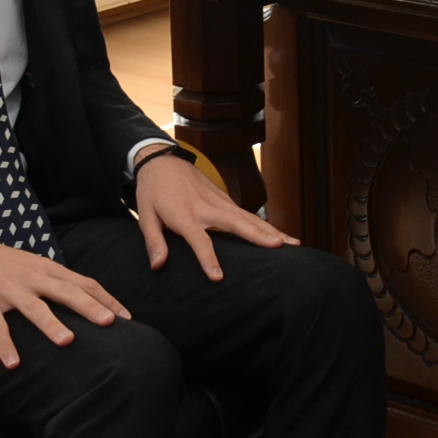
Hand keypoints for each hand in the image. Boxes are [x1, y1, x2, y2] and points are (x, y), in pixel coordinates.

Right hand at [0, 226, 127, 370]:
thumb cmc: (3, 263)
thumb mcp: (34, 266)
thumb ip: (57, 281)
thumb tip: (86, 298)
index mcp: (47, 269)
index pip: (84, 282)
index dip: (106, 299)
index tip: (127, 318)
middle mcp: (32, 278)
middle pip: (66, 291)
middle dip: (88, 307)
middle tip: (109, 324)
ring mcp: (9, 290)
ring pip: (34, 308)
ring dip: (50, 324)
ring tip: (67, 342)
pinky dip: (4, 345)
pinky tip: (13, 364)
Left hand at [132, 151, 296, 280]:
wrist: (161, 160)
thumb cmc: (152, 191)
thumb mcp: (144, 216)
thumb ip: (153, 241)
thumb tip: (158, 266)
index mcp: (184, 214)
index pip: (199, 240)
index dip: (208, 259)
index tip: (218, 277)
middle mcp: (206, 206)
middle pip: (236, 222)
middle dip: (258, 234)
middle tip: (278, 246)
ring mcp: (218, 201)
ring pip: (248, 217)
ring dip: (271, 229)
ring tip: (293, 243)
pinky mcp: (225, 199)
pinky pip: (247, 214)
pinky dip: (265, 225)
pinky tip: (280, 236)